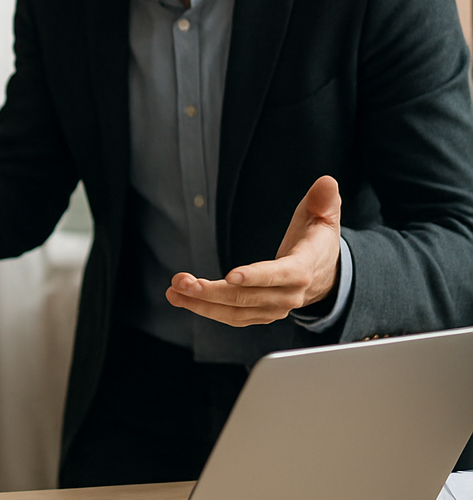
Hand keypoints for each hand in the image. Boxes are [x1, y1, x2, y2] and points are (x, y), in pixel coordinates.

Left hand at [166, 175, 341, 326]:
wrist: (324, 276)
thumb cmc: (317, 241)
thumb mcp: (324, 218)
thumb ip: (323, 201)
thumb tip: (326, 182)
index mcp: (302, 270)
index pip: (279, 276)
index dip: (256, 276)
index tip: (230, 276)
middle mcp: (287, 295)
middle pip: (247, 297)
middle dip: (212, 292)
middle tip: (182, 282)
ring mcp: (273, 309)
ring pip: (235, 311)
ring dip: (202, 304)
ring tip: (174, 291)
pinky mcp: (260, 314)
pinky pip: (232, 317)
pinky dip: (207, 310)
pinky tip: (184, 298)